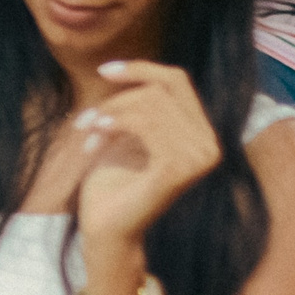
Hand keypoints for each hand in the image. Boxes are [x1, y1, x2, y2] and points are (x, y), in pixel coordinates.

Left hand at [72, 59, 220, 255]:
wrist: (105, 226)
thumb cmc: (113, 180)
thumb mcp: (127, 132)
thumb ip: (141, 105)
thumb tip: (134, 69)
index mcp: (201, 134)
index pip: (178, 81)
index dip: (141, 68)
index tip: (104, 71)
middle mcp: (210, 145)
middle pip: (159, 90)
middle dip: (115, 101)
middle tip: (85, 123)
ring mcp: (200, 158)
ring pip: (149, 104)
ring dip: (108, 115)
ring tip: (87, 134)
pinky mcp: (179, 169)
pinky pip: (146, 124)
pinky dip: (113, 125)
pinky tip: (94, 140)